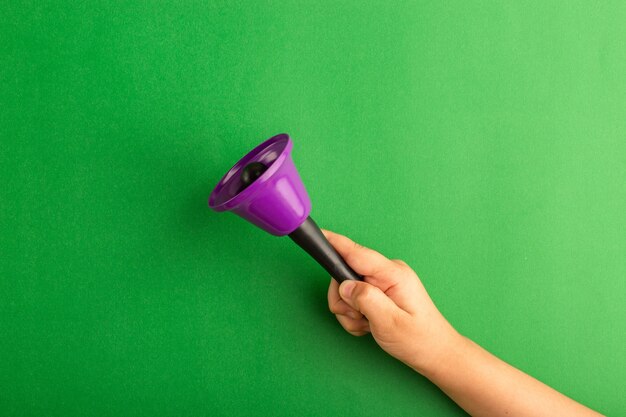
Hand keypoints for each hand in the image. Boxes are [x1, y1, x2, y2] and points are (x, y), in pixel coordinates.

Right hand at [324, 229, 459, 373]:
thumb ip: (365, 300)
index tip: (318, 234)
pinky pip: (353, 298)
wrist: (434, 353)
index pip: (357, 253)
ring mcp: (383, 282)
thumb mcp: (390, 322)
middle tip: (359, 319)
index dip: (335, 243)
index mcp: (393, 274)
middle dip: (344, 300)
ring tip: (367, 325)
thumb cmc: (418, 339)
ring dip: (349, 311)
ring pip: (346, 289)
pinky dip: (354, 315)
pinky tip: (369, 325)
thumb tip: (344, 285)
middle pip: (345, 274)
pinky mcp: (379, 291)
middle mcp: (387, 273)